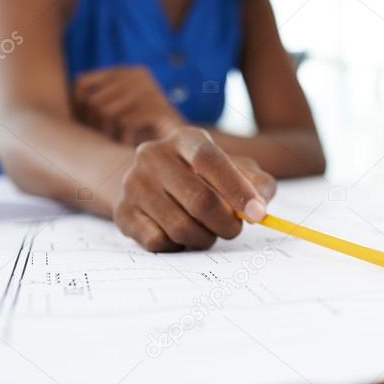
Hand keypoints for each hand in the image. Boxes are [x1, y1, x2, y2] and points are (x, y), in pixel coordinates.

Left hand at [74, 66, 183, 145]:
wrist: (182, 145)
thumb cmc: (143, 132)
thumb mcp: (117, 111)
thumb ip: (94, 103)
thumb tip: (61, 105)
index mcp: (127, 71)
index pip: (82, 82)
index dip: (78, 107)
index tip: (88, 126)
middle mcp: (139, 74)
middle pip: (94, 100)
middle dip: (94, 125)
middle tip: (103, 139)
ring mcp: (152, 89)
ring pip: (107, 111)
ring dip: (107, 133)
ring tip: (115, 141)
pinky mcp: (161, 107)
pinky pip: (125, 122)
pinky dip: (123, 138)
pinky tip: (128, 144)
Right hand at [113, 127, 274, 251]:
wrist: (151, 181)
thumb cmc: (204, 177)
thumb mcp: (234, 169)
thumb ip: (257, 182)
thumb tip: (261, 204)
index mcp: (184, 138)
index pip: (210, 160)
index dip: (237, 189)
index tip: (257, 214)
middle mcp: (153, 155)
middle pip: (199, 200)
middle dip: (226, 223)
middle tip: (234, 229)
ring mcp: (133, 184)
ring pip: (180, 227)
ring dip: (204, 238)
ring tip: (207, 230)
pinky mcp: (122, 212)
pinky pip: (159, 242)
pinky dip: (178, 246)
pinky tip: (180, 234)